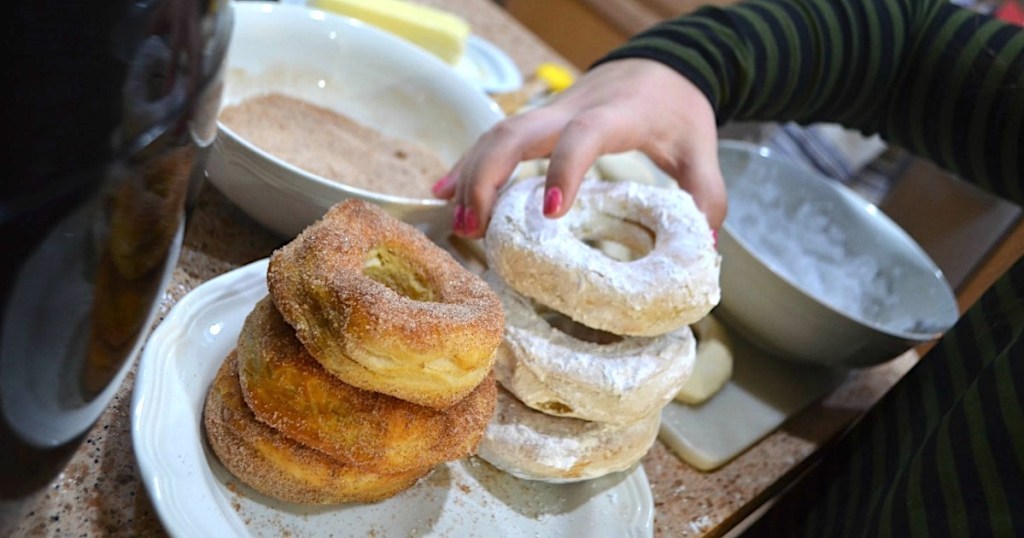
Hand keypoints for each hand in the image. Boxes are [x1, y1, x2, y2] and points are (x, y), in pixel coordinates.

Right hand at [432, 58, 726, 238]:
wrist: (661, 65)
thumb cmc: (678, 108)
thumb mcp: (701, 149)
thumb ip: (706, 196)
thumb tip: (702, 251)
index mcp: (615, 115)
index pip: (583, 136)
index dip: (563, 169)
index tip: (550, 212)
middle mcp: (572, 109)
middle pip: (516, 132)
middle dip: (488, 178)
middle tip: (474, 229)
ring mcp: (549, 113)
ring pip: (496, 134)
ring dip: (470, 176)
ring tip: (458, 225)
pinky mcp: (538, 121)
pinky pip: (493, 138)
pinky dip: (466, 164)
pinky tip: (442, 192)